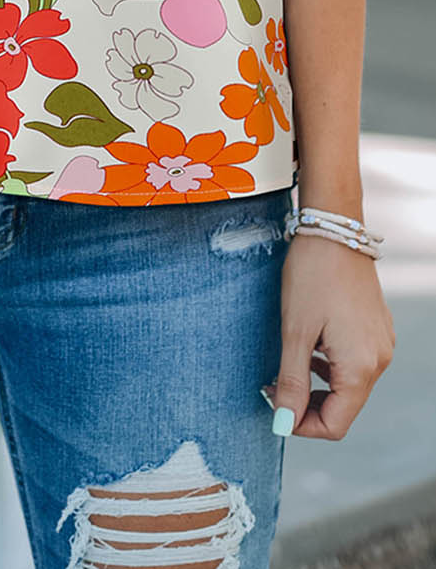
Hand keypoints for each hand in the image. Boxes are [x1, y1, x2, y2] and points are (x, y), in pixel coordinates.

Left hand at [267, 231, 394, 438]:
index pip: (336, 424)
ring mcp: (381, 343)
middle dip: (307, 404)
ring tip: (286, 366)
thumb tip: (283, 423)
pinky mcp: (376, 328)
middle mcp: (379, 360)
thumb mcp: (295, 332)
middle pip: (344, 406)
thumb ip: (291, 382)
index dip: (301, 425)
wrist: (334, 230)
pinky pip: (354, 362)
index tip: (273, 407)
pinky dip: (330, 365)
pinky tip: (309, 347)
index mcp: (361, 367)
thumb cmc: (311, 277)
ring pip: (348, 385)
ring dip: (317, 385)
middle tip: (273, 386)